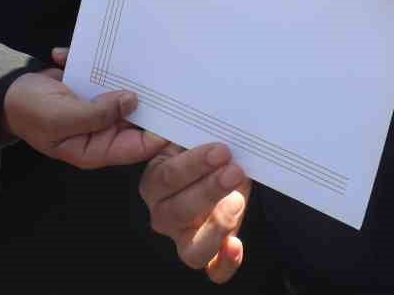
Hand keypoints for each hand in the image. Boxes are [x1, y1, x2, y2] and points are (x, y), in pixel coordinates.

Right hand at [2, 66, 166, 169]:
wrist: (6, 93)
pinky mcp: (93, 89)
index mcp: (94, 148)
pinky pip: (107, 76)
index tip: (178, 112)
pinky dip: (100, 62)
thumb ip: (96, 114)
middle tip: (168, 77)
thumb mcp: (60, 117)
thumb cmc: (29, 111)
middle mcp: (101, 131)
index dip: (160, 133)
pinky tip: (80, 56)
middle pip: (137, 120)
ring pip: (126, 96)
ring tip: (137, 58)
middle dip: (150, 100)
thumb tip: (132, 101)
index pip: (137, 146)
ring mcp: (98, 109)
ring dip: (128, 77)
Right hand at [140, 143, 249, 283]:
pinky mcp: (208, 255)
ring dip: (218, 225)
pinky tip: (236, 245)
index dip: (195, 165)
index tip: (221, 150)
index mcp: (155, 183)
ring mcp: (184, 239)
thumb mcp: (198, 140)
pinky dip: (226, 262)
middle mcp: (164, 215)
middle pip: (178, 211)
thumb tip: (213, 123)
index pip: (167, 177)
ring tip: (237, 201)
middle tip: (234, 171)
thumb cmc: (209, 155)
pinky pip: (214, 271)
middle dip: (210, 189)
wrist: (225, 171)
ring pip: (192, 249)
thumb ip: (199, 135)